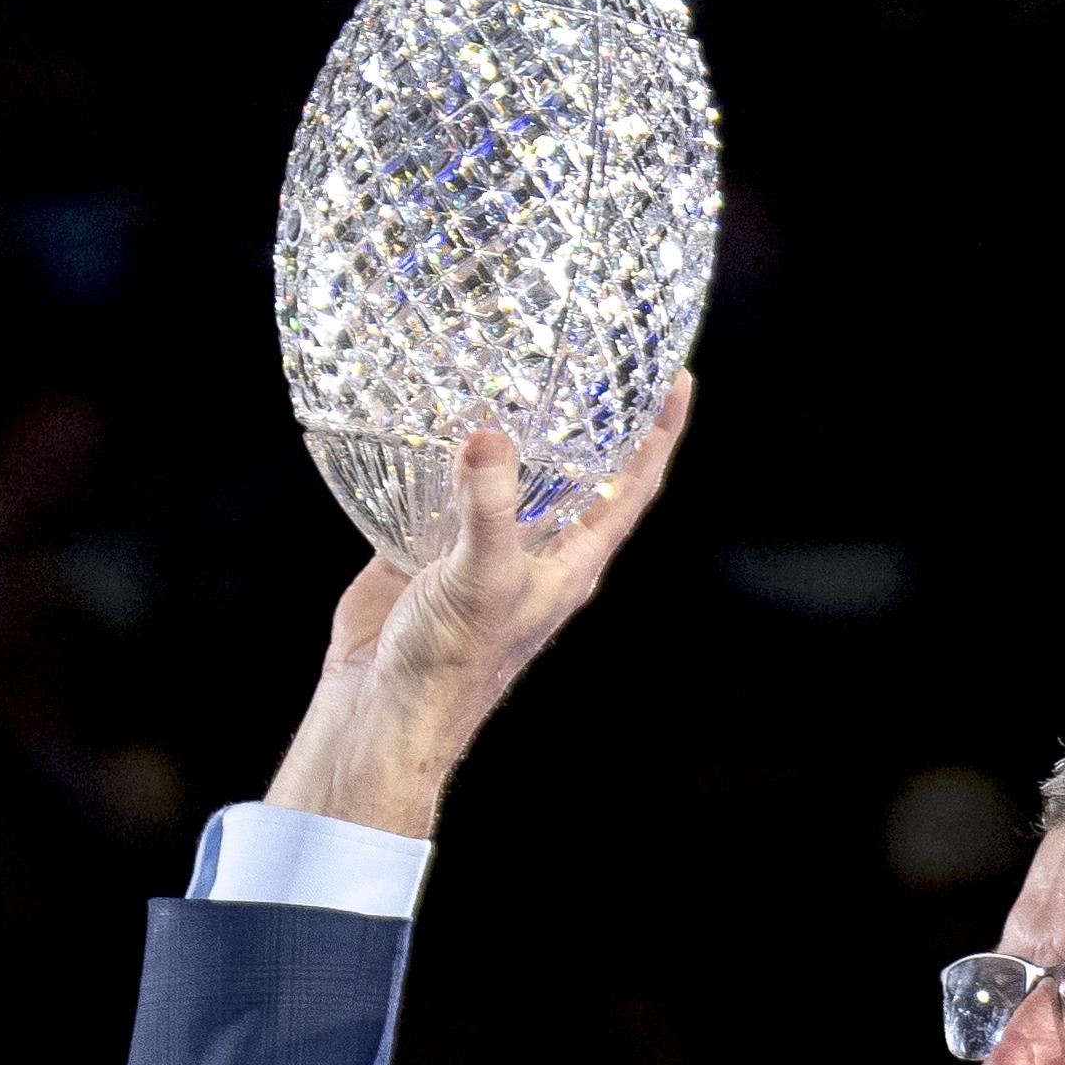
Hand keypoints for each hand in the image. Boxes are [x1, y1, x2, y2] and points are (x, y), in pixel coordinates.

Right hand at [262, 377, 693, 842]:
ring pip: (507, 478)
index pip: (633, 486)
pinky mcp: (427, 549)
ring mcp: (481, 548)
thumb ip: (490, 507)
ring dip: (508, 430)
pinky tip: (422, 416)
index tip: (677, 378)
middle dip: (586, 419)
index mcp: (572, 561)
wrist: (386, 711)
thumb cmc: (454, 665)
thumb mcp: (485, 578)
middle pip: (575, 473)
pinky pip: (438, 490)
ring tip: (506, 365)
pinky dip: (434, 455)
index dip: (660, 434)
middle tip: (591, 354)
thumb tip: (489, 436)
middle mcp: (536, 550)